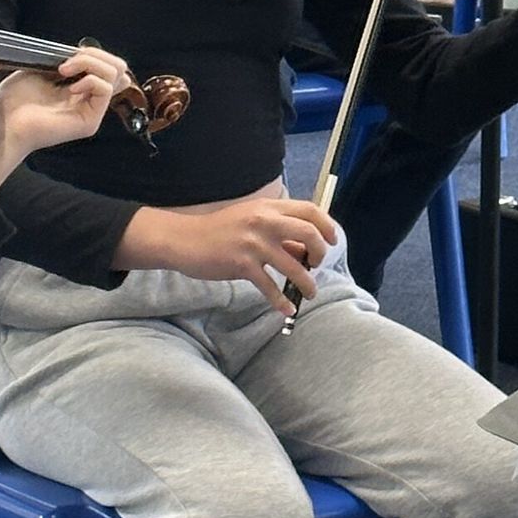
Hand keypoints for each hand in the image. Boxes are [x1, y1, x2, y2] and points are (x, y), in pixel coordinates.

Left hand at [0, 48, 136, 191]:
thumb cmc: (15, 100)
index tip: (70, 53)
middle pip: (118, 68)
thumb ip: (65, 60)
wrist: (4, 124)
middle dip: (96, 55)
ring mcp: (91, 111)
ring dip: (89, 64)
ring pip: (116, 74)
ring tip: (64, 71)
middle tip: (69, 60)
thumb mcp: (40, 68)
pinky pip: (105, 89)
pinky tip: (70, 87)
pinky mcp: (90, 121)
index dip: (95, 53)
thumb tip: (85, 53)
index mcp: (79, 87)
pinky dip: (90, 80)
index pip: (107, 66)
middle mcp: (88, 99)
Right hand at [147, 193, 340, 310]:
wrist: (184, 239)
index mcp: (267, 208)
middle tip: (318, 265)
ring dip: (307, 283)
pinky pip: (270, 286)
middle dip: (320, 253)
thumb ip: (276, 230)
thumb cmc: (218, 230)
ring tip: (310, 292)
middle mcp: (264, 222)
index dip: (326, 225)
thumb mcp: (250, 220)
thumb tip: (303, 249)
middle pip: (308, 234)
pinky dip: (281, 300)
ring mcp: (253, 243)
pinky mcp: (242, 264)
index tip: (332, 240)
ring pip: (294, 266)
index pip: (308, 210)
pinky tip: (286, 309)